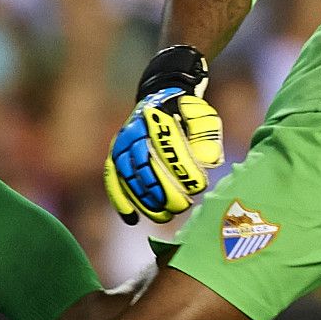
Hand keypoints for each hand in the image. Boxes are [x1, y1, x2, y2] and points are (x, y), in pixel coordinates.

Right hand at [104, 45, 224, 224]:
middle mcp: (134, 130)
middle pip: (146, 166)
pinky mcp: (114, 157)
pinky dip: (121, 201)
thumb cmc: (186, 113)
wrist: (161, 100)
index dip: (185, 170)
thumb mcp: (202, 117)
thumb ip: (207, 135)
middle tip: (183, 206)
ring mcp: (121, 144)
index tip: (199, 186)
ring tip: (165, 215)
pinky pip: (113, 181)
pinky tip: (133, 218)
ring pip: (128, 177)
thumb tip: (207, 159)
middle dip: (165, 190)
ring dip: (146, 200)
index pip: (171, 148)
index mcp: (158, 117)